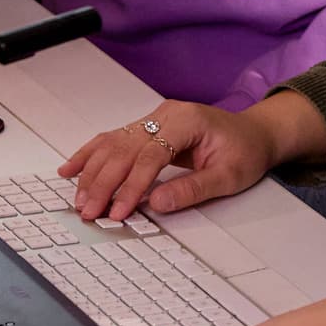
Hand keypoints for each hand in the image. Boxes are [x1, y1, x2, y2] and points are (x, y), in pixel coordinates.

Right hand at [57, 101, 273, 220]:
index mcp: (188, 120)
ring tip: (80, 200)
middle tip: (89, 211)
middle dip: (104, 182)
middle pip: (125, 148)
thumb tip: (157, 204)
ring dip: (92, 172)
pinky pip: (113, 139)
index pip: (151, 154)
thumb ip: (193, 189)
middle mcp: (166, 114)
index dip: (132, 185)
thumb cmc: (246, 151)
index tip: (118, 211)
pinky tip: (70, 170)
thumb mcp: (229, 176)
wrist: (255, 133)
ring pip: (113, 143)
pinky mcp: (147, 127)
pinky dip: (90, 155)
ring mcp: (154, 118)